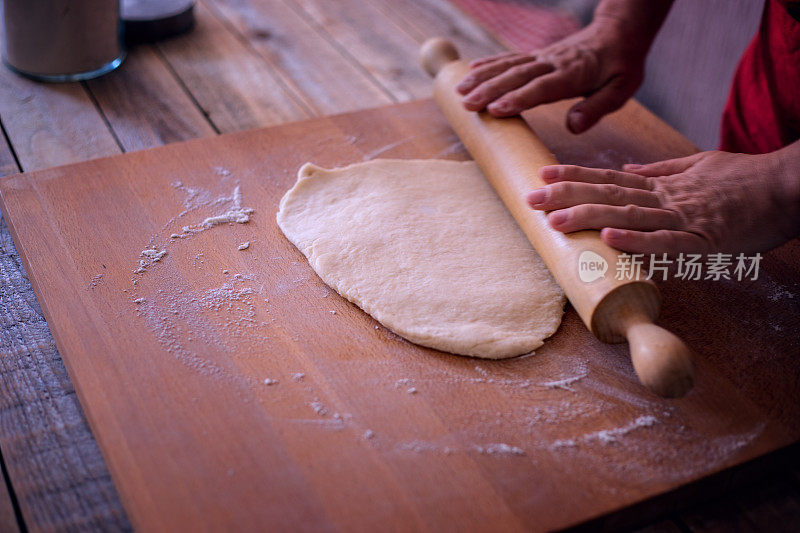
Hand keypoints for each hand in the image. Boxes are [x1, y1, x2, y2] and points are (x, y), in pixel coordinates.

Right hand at [455, 17, 648, 132]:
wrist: (619, 33)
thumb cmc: (621, 66)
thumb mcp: (621, 89)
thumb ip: (597, 107)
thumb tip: (574, 126)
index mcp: (573, 74)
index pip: (542, 87)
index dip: (519, 98)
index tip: (496, 110)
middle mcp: (553, 63)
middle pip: (517, 76)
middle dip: (490, 90)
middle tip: (466, 105)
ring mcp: (542, 57)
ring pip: (508, 66)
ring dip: (482, 77)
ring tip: (459, 91)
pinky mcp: (537, 56)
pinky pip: (510, 59)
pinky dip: (489, 63)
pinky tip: (470, 70)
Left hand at [525, 148, 799, 254]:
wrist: (788, 187)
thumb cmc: (745, 181)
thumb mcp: (698, 167)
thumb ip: (662, 171)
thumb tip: (629, 172)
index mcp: (661, 184)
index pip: (608, 179)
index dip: (574, 177)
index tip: (543, 175)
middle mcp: (664, 197)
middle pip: (607, 195)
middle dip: (567, 196)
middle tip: (531, 198)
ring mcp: (683, 217)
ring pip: (628, 215)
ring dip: (590, 217)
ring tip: (556, 219)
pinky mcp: (704, 239)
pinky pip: (667, 242)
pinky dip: (638, 240)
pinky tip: (610, 240)